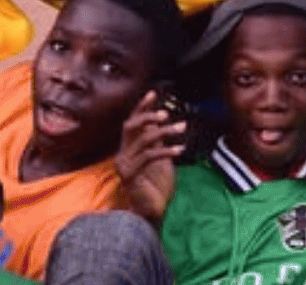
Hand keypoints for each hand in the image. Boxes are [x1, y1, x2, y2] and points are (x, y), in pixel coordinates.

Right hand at [116, 91, 187, 222]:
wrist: (153, 211)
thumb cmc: (157, 186)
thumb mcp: (160, 158)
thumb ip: (156, 141)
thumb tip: (159, 121)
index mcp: (129, 148)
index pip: (132, 123)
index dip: (141, 107)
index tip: (153, 93)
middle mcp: (123, 154)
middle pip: (130, 126)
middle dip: (147, 115)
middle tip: (165, 113)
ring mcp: (124, 165)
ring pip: (144, 138)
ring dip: (165, 131)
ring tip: (182, 128)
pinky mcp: (129, 175)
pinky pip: (149, 156)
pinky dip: (167, 150)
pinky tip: (180, 149)